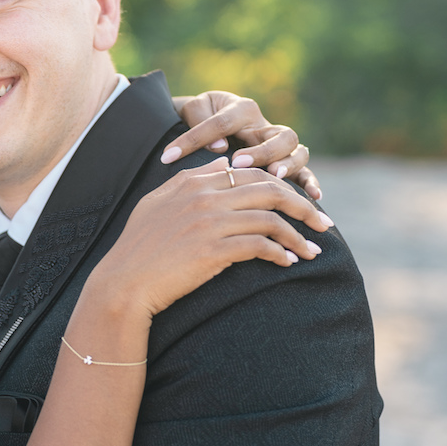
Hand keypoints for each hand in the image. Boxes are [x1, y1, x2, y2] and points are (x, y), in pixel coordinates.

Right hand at [87, 159, 334, 320]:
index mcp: (193, 181)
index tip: (299, 203)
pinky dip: (280, 254)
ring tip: (312, 251)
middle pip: (270, 190)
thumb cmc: (139, 247)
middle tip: (323, 224)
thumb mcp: (158, 202)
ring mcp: (209, 223)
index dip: (282, 185)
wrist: (124, 283)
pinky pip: (260, 246)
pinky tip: (288, 264)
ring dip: (298, 236)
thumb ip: (192, 178)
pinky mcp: (213, 251)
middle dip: (304, 207)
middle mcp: (204, 196)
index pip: (251, 172)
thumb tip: (222, 162)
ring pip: (271, 220)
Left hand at [163, 91, 320, 201]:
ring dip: (288, 165)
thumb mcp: (191, 111)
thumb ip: (198, 123)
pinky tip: (312, 196)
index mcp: (239, 109)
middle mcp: (263, 126)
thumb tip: (221, 150)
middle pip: (279, 135)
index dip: (196, 138)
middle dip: (262, 150)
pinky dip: (310, 182)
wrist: (203, 121)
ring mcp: (276, 145)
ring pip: (296, 151)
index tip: (170, 156)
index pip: (221, 123)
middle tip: (239, 163)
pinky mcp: (283, 163)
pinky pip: (304, 172)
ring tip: (274, 177)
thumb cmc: (195, 117)